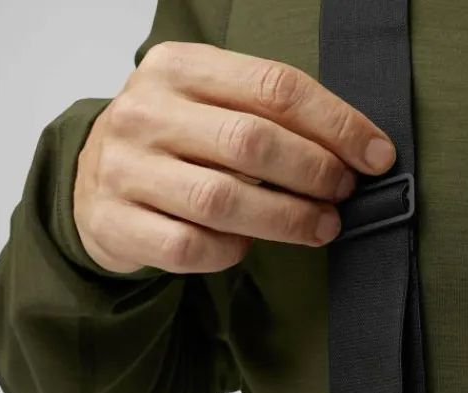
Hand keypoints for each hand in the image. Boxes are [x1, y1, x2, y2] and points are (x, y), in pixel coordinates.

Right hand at [73, 41, 397, 274]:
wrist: (90, 184)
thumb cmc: (172, 144)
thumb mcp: (208, 104)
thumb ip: (266, 114)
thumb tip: (354, 150)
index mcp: (178, 68)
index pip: (274, 86)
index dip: (336, 124)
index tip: (377, 155)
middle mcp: (146, 112)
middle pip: (251, 141)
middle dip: (315, 171)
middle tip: (345, 193)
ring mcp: (127, 170)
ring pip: (222, 200)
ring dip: (287, 218)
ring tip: (323, 226)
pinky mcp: (118, 224)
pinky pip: (191, 247)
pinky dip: (230, 251)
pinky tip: (247, 247)